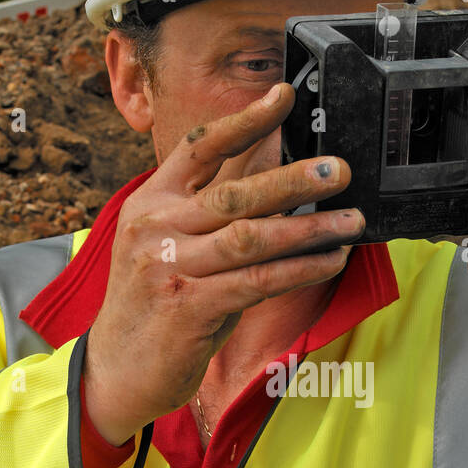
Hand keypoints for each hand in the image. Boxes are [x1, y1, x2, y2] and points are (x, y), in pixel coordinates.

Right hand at [82, 84, 361, 444]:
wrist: (115, 370)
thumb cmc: (154, 306)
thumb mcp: (169, 246)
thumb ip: (210, 212)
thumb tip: (272, 175)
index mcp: (151, 202)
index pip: (200, 147)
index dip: (244, 120)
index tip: (283, 96)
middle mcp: (156, 227)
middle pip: (236, 192)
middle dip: (294, 179)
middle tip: (339, 170)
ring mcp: (170, 266)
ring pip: (253, 237)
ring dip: (310, 229)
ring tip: (352, 220)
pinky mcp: (189, 306)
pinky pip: (258, 281)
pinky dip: (301, 270)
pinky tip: (330, 261)